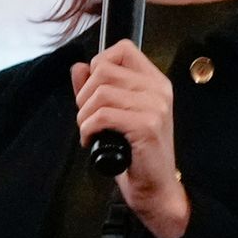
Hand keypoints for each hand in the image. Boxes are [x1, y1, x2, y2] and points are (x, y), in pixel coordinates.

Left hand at [72, 41, 189, 237]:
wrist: (155, 188)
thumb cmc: (135, 155)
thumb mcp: (114, 116)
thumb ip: (96, 89)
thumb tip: (79, 67)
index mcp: (154, 82)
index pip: (123, 49)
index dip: (99, 64)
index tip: (92, 90)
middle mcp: (158, 89)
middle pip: (104, 70)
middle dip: (84, 95)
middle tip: (86, 117)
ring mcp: (155, 107)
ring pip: (100, 93)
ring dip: (84, 115)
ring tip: (89, 131)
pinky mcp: (146, 126)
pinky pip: (103, 115)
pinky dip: (88, 129)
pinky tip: (92, 141)